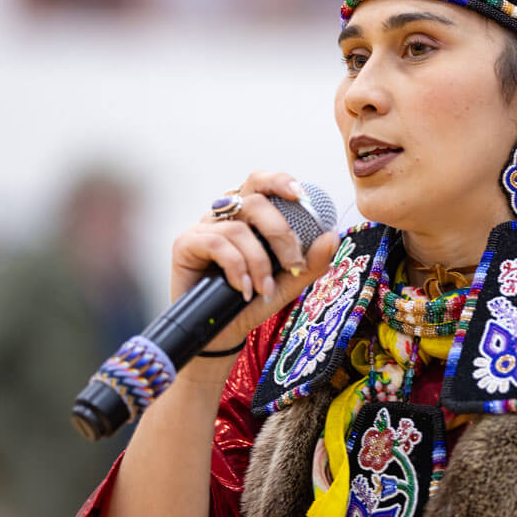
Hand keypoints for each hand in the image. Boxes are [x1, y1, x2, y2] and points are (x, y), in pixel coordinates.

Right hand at [170, 172, 338, 356]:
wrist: (220, 334)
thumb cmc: (251, 301)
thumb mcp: (287, 283)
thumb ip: (310, 262)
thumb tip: (331, 236)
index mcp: (248, 217)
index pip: (260, 185)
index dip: (279, 181)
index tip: (300, 195)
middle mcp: (225, 217)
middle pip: (253, 201)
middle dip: (280, 233)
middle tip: (293, 264)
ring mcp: (203, 228)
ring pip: (238, 229)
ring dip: (258, 262)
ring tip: (264, 290)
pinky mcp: (185, 243)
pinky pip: (215, 243)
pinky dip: (236, 267)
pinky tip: (243, 289)